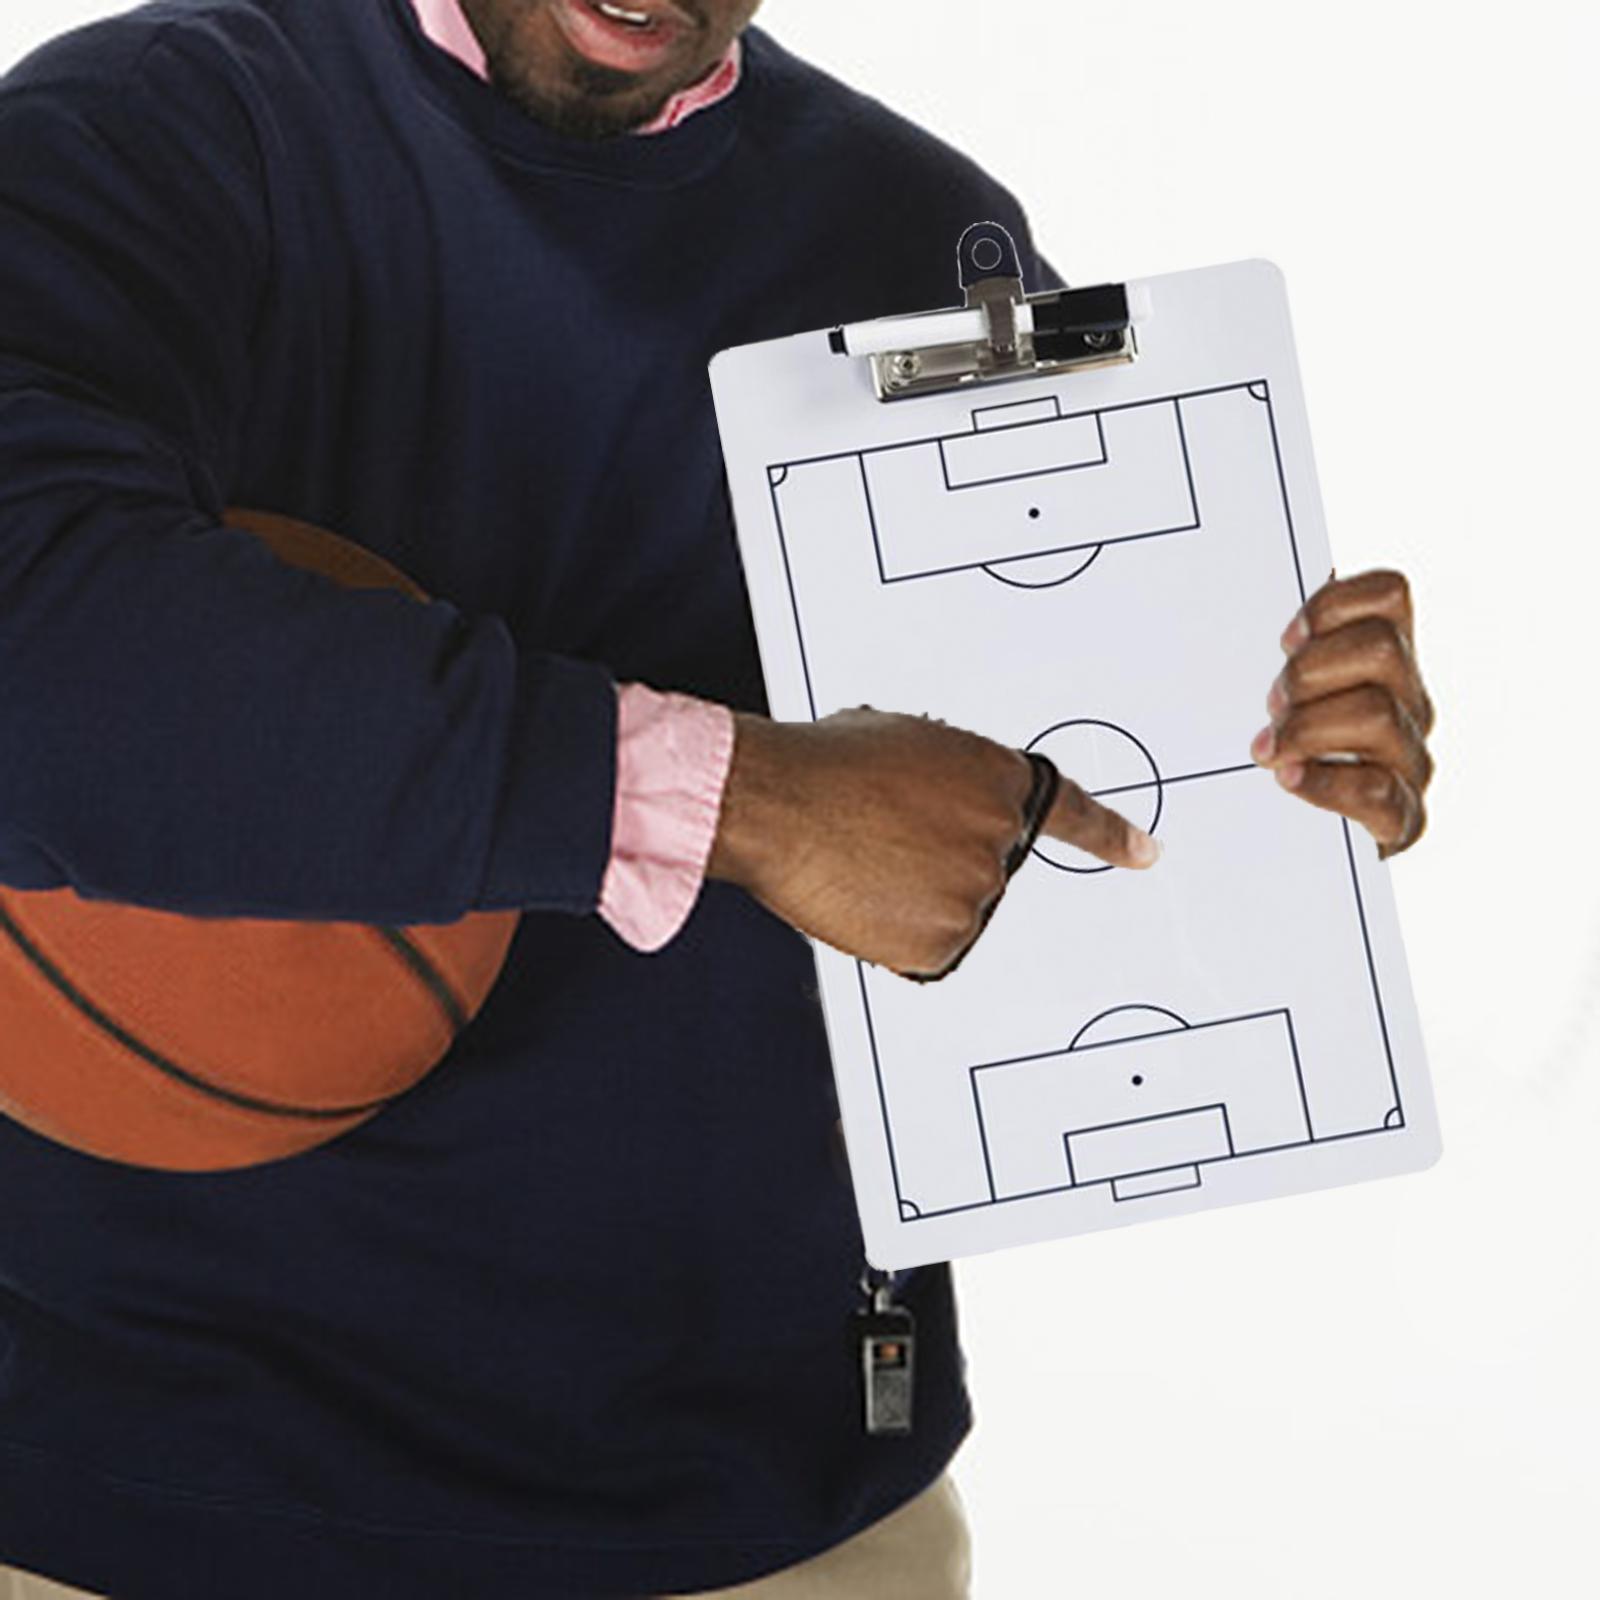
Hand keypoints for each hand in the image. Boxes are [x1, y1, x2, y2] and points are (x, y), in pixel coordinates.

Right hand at [706, 706, 1160, 980]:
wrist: (781, 802)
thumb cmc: (826, 764)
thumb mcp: (903, 741)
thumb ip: (946, 776)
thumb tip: (934, 798)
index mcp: (997, 778)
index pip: (1068, 814)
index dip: (1109, 836)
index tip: (1142, 854)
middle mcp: (999, 835)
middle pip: (980, 869)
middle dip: (935, 863)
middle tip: (880, 840)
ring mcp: (976, 891)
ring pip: (950, 911)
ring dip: (908, 897)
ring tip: (860, 858)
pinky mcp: (945, 939)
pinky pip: (924, 949)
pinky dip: (891, 934)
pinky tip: (860, 895)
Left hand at [1251, 568, 1434, 858]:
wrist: (1307, 848)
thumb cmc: (1293, 757)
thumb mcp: (1288, 695)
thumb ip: (1288, 652)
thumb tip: (1265, 594)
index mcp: (1384, 662)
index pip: (1390, 595)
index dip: (1333, 604)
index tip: (1287, 640)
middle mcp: (1408, 702)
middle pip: (1382, 649)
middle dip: (1310, 671)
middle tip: (1271, 704)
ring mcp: (1410, 759)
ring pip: (1379, 714)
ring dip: (1309, 727)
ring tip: (1269, 749)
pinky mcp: (1401, 816)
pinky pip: (1374, 789)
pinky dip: (1322, 782)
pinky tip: (1288, 779)